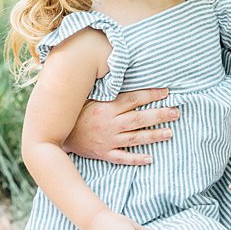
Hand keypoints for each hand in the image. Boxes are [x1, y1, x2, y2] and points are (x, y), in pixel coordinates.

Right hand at [63, 87, 178, 165]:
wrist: (54, 133)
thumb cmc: (76, 112)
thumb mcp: (90, 97)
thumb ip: (107, 90)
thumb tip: (122, 70)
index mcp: (106, 108)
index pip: (133, 99)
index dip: (151, 95)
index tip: (167, 91)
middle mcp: (109, 124)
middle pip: (138, 119)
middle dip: (159, 115)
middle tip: (176, 112)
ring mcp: (107, 140)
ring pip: (134, 138)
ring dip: (154, 135)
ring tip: (170, 132)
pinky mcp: (103, 153)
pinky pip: (122, 157)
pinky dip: (136, 158)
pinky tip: (150, 158)